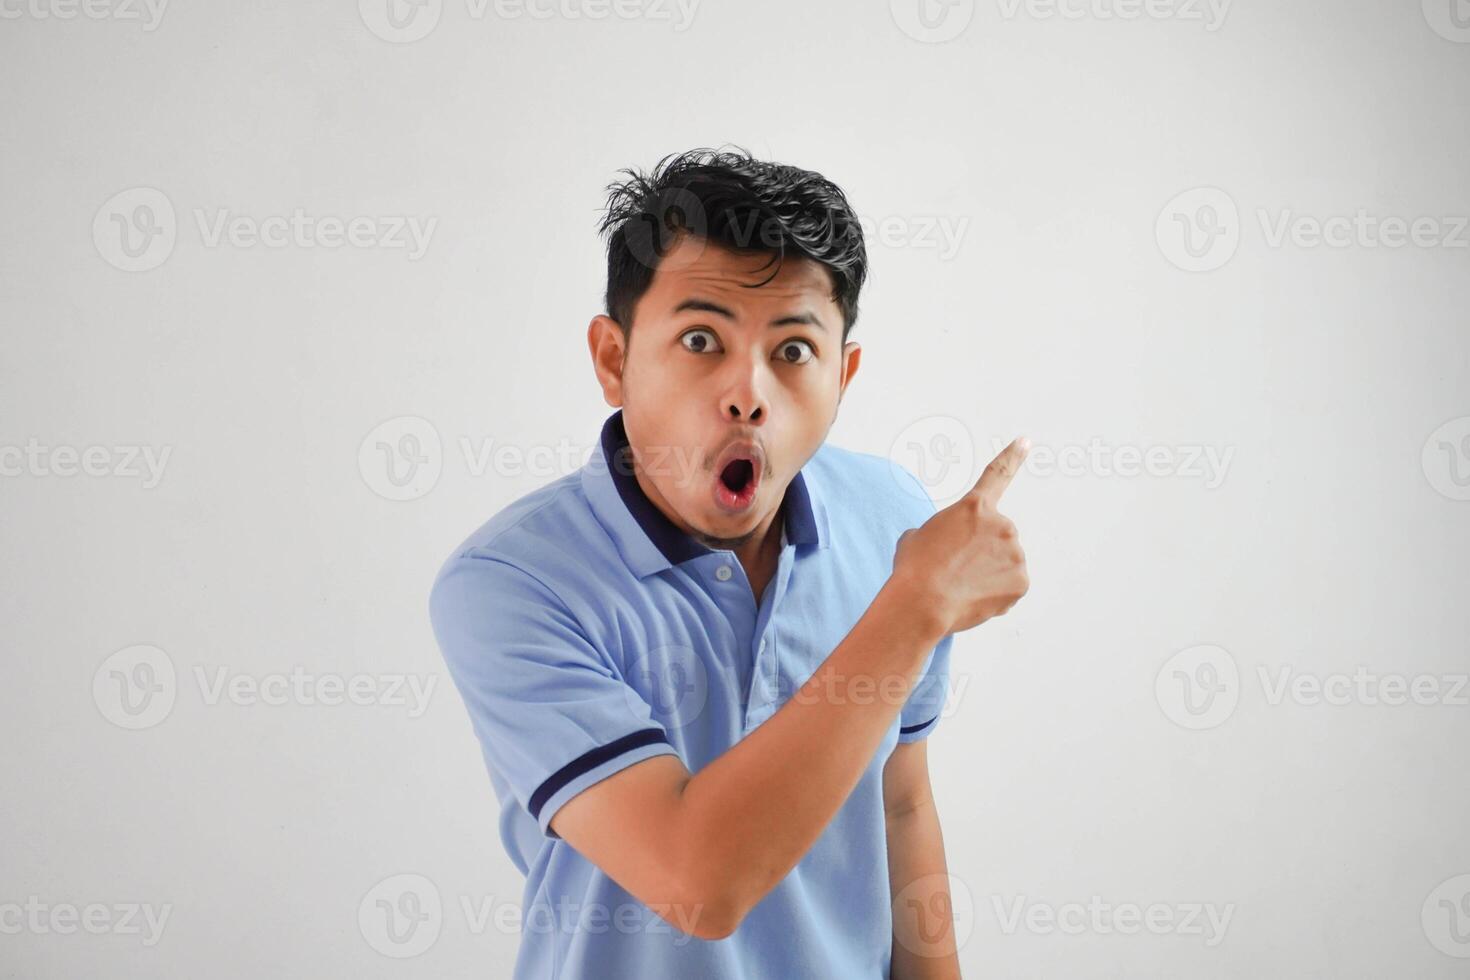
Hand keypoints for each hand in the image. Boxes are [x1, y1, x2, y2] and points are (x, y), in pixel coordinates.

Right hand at [891, 437, 1030, 634]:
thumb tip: (950, 547)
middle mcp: (1001, 524)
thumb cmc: (913, 569)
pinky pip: (1010, 586)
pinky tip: (974, 598)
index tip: (1025, 441)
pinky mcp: (1021, 582)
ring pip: (1004, 563)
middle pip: (995, 537)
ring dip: (987, 573)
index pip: (997, 474)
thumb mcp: (917, 537)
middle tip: (955, 568)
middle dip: (981, 551)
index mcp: (973, 507)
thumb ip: (944, 532)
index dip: (1012, 456)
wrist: (921, 603)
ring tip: (961, 585)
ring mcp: (1015, 553)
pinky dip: (996, 594)